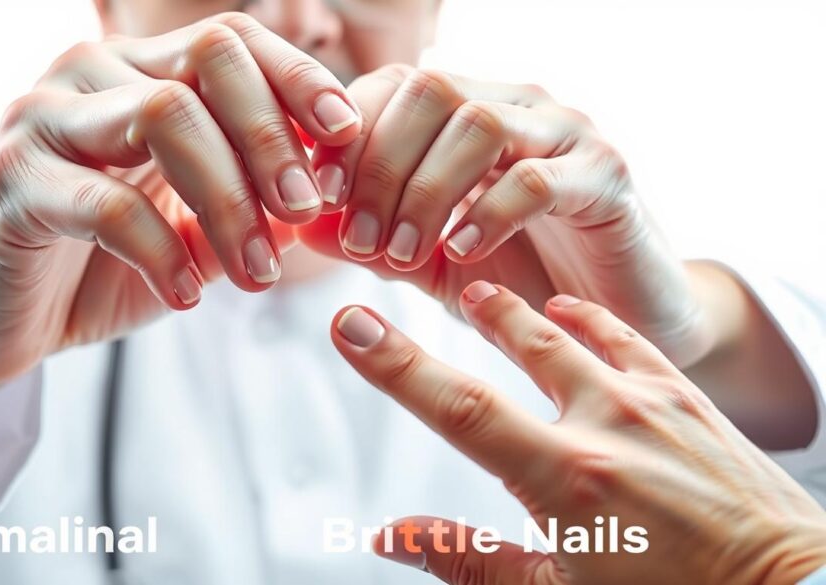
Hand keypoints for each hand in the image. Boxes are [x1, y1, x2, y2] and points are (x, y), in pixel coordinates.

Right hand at [0, 13, 361, 384]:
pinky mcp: (9, 180)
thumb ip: (253, 201)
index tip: (347, 137)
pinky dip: (163, 253)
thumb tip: (328, 182)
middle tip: (305, 209)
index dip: (297, 78)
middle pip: (206, 62)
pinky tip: (187, 296)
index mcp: (134, 71)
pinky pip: (107, 203)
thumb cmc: (108, 267)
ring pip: (163, 115)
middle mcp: (86, 74)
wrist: (7, 323)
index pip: (229, 41)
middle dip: (270, 138)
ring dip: (228, 199)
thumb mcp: (197, 230)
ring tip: (257, 276)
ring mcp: (41, 119)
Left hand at [301, 65, 712, 367]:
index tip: (313, 195)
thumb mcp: (429, 259)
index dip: (346, 135)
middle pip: (430, 92)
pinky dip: (486, 213)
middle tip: (358, 238)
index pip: (394, 87)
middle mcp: (514, 105)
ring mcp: (565, 132)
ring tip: (403, 252)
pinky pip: (537, 177)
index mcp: (466, 113)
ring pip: (478, 124)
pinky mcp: (606, 174)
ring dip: (426, 191)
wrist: (616, 313)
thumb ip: (371, 239)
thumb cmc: (518, 277)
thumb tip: (299, 224)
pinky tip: (460, 251)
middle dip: (380, 166)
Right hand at [330, 284, 825, 584]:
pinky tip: (573, 312)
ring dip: (524, 312)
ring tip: (488, 294)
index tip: (352, 327)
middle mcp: (607, 427)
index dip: (396, 365)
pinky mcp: (690, 401)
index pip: (458, 409)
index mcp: (565, 480)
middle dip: (469, 312)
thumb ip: (467, 559)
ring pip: (573, 333)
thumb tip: (391, 536)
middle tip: (431, 280)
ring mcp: (653, 405)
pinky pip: (633, 341)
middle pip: (520, 345)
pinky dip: (595, 321)